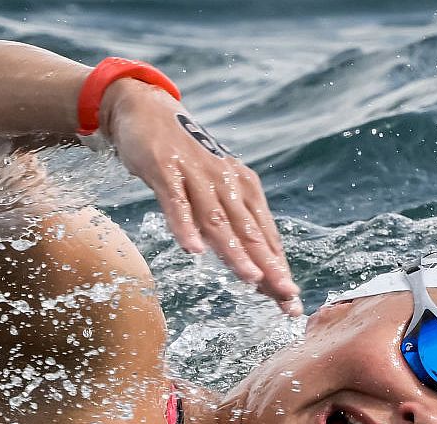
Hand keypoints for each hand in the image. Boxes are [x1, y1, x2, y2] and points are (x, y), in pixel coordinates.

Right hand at [102, 79, 301, 315]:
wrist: (144, 108)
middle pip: (249, 231)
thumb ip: (228, 225)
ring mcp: (196, 174)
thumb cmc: (183, 158)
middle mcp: (226, 181)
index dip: (278, 269)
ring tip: (250, 279)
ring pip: (218, 220)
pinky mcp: (165, 168)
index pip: (265, 236)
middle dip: (269, 267)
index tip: (292, 302)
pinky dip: (185, 226)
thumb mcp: (212, 189)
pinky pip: (176, 202)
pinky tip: (192, 250)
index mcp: (242, 187)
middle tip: (287, 297)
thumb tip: (250, 268)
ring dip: (235, 251)